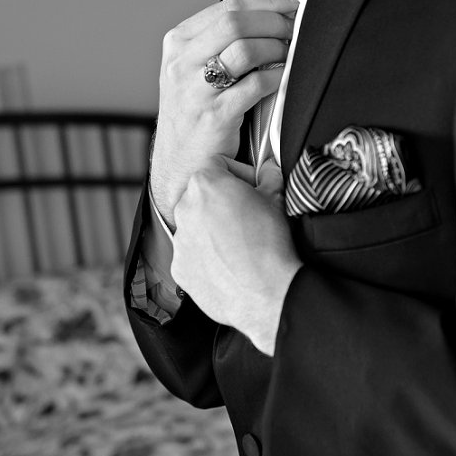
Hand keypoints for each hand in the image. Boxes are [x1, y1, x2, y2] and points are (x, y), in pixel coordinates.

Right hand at [151, 0, 298, 223]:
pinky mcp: (213, 115)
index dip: (269, 0)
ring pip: (246, 49)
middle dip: (275, 22)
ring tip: (289, 54)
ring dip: (277, 48)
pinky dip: (277, 77)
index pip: (229, 6)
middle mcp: (181, 62)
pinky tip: (283, 78)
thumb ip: (220, 39)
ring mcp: (194, 89)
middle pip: (237, 22)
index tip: (293, 1)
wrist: (182, 162)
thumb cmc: (195, 111)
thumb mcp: (193, 67)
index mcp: (177, 42)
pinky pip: (256, 85)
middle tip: (296, 28)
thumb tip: (273, 11)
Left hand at [170, 156, 301, 354]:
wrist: (265, 291)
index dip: (240, 173)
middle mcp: (184, 209)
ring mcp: (179, 240)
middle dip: (223, 202)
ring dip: (213, 230)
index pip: (218, 164)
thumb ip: (269, 177)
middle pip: (203, 196)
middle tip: (247, 216)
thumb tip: (269, 170)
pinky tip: (229, 264)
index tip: (252, 187)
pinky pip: (191, 255)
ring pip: (196, 226)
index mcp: (204, 184)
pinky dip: (206, 257)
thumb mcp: (276, 200)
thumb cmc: (269, 244)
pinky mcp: (179, 267)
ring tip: (240, 244)